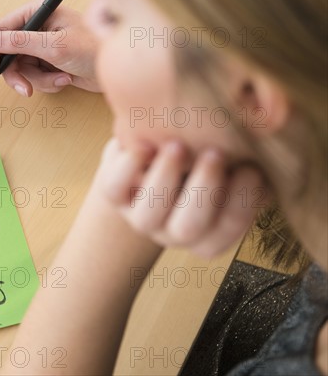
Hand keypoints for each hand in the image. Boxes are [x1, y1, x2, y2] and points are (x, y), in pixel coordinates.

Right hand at [0, 0, 99, 96]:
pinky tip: (66, 79)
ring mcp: (43, 47)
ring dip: (40, 80)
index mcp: (37, 12)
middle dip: (19, 75)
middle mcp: (37, 27)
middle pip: (8, 55)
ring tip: (61, 79)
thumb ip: (19, 43)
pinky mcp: (50, 63)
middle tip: (27, 89)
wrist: (118, 70)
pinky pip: (36, 78)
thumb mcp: (54, 46)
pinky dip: (49, 83)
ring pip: (22, 71)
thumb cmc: (94, 49)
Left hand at [93, 138, 268, 257]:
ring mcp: (140, 215)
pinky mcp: (114, 194)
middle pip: (187, 229)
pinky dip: (126, 167)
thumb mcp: (231, 161)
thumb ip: (248, 162)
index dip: (242, 202)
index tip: (251, 169)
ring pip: (147, 217)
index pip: (227, 230)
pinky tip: (143, 144)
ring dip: (164, 178)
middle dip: (204, 191)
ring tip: (177, 144)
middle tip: (215, 153)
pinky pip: (111, 191)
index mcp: (207, 232)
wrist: (153, 151)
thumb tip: (263, 146)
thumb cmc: (202, 157)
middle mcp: (171, 230)